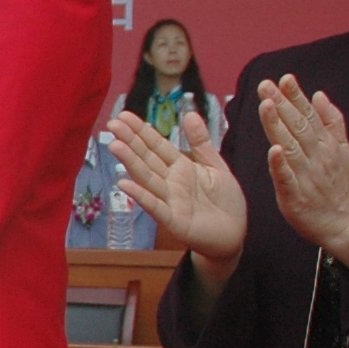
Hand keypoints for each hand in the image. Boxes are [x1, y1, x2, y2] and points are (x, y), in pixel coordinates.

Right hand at [105, 106, 247, 273]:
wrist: (236, 234)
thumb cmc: (225, 202)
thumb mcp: (216, 166)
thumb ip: (201, 142)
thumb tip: (189, 113)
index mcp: (180, 167)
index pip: (157, 145)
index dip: (141, 130)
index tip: (123, 115)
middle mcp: (170, 182)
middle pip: (147, 158)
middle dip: (130, 141)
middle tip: (112, 124)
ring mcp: (169, 201)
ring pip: (147, 178)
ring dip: (130, 163)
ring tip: (115, 146)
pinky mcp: (174, 221)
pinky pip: (155, 206)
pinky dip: (141, 196)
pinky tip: (125, 184)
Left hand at [260, 75, 348, 269]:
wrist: (343, 222)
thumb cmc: (337, 186)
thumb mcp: (341, 150)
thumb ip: (331, 122)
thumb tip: (320, 95)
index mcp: (325, 144)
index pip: (309, 116)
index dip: (296, 96)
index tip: (284, 78)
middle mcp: (317, 156)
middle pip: (297, 126)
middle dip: (282, 104)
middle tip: (266, 85)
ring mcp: (306, 175)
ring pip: (291, 146)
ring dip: (278, 125)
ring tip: (266, 105)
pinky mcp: (295, 195)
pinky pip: (287, 177)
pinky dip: (281, 163)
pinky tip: (273, 148)